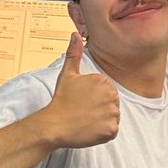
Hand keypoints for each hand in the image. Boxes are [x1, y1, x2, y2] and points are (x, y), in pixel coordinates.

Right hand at [42, 33, 119, 148]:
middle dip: (100, 109)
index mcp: (103, 81)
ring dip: (102, 121)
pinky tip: (89, 129)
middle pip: (112, 104)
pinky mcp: (111, 129)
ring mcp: (112, 113)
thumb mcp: (67, 74)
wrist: (54, 125)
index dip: (94, 98)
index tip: (82, 102)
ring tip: (86, 120)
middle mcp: (111, 95)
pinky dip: (102, 133)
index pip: (106, 91)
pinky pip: (112, 131)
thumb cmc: (61, 100)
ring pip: (113, 117)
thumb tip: (76, 34)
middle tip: (83, 112)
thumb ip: (74, 54)